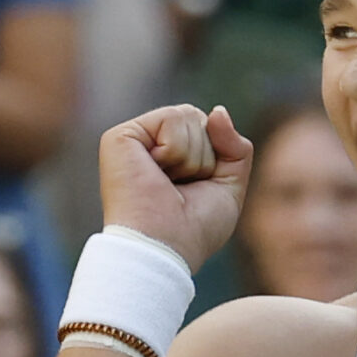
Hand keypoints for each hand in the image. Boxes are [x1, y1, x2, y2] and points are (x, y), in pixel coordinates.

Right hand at [98, 103, 252, 274]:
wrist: (166, 246)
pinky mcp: (121, 136)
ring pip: (189, 116)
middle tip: (181, 188)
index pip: (210, 127)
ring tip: (168, 183)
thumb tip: (218, 110)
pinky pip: (172, 118)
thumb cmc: (195, 227)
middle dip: (206, 157)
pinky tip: (156, 173)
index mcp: (172, 154)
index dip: (218, 158)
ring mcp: (134, 138)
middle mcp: (151, 143)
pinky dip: (176, 151)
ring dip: (192, 158)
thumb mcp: (229, 185)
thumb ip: (235, 147)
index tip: (197, 189)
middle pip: (200, 118)